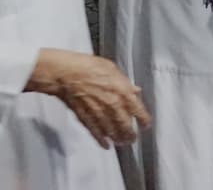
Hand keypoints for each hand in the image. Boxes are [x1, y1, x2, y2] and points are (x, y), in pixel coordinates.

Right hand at [26, 48, 150, 147]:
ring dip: (118, 139)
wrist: (66, 73)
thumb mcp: (111, 69)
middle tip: (132, 138)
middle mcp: (112, 104)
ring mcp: (99, 113)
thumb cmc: (88, 66)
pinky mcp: (85, 118)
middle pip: (125, 125)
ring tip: (122, 143)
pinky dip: (101, 140)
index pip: (138, 110)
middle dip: (130, 134)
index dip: (143, 119)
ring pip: (111, 131)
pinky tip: (105, 145)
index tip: (146, 125)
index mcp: (122, 90)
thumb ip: (125, 82)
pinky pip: (96, 132)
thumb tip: (135, 90)